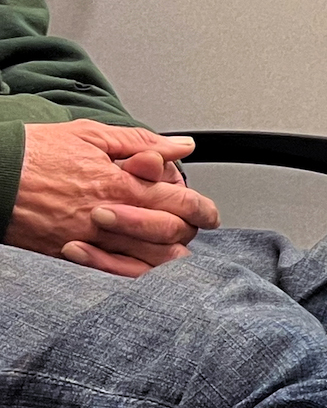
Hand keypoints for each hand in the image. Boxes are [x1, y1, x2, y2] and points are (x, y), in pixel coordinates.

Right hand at [5, 120, 211, 276]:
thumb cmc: (35, 151)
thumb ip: (142, 142)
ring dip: (168, 256)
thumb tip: (181, 147)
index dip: (204, 209)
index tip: (210, 213)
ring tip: (175, 248)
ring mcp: (91, 240)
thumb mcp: (92, 134)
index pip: (181, 202)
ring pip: (147, 260)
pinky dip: (135, 273)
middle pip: (170, 234)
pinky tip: (144, 267)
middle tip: (194, 226)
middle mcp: (111, 216)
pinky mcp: (71, 254)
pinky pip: (114, 273)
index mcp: (121, 184)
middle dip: (189, 230)